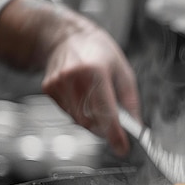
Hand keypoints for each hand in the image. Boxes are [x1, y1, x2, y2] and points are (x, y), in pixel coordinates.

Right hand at [0, 0, 140, 156]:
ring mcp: (58, 84)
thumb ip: (130, 101)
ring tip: (98, 101)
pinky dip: (80, 112)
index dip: (115, 134)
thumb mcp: (123, 71)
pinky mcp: (48, 90)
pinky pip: (68, 113)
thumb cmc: (98, 51)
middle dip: (105, 129)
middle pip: (90, 121)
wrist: (66, 37)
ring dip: (93, 121)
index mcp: (95, 71)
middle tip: (115, 127)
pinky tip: (83, 95)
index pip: (106, 112)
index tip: (122, 148)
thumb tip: (136, 127)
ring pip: (79, 120)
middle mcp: (73, 78)